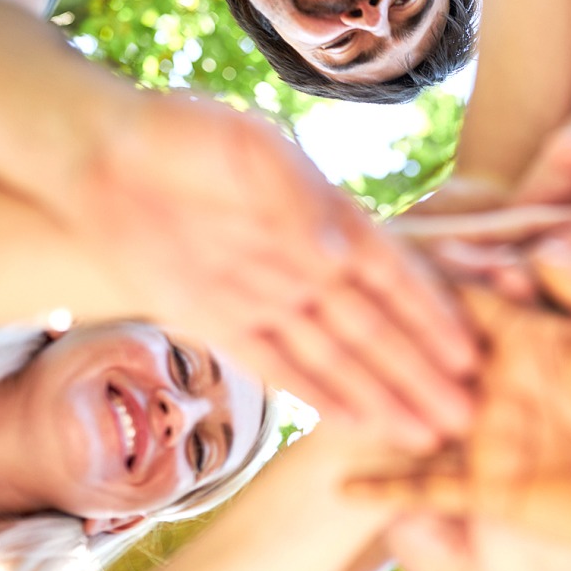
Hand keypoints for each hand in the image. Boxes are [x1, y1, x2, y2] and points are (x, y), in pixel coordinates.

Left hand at [74, 92, 477, 447]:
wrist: (99, 155)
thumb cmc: (181, 134)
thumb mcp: (244, 147)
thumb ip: (293, 197)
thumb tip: (337, 257)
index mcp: (328, 219)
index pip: (393, 277)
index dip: (432, 317)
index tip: (471, 354)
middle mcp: (309, 267)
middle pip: (376, 331)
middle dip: (422, 375)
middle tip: (469, 418)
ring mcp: (269, 299)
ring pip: (339, 360)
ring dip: (385, 398)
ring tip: (427, 435)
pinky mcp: (224, 324)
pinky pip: (283, 369)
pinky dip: (323, 398)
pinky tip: (361, 426)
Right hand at [352, 245, 570, 566]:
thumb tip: (545, 249)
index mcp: (536, 328)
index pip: (473, 287)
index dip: (435, 267)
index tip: (388, 249)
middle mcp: (500, 373)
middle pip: (426, 345)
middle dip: (380, 330)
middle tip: (323, 311)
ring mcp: (489, 430)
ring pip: (412, 409)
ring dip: (369, 403)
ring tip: (315, 395)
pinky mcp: (490, 486)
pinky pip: (426, 486)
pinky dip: (385, 489)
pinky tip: (341, 489)